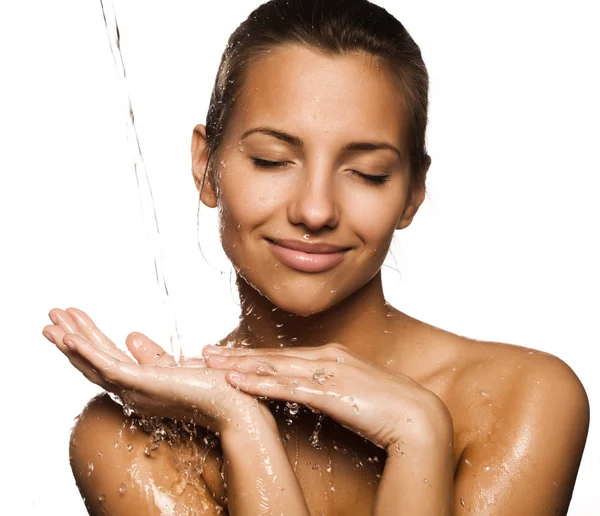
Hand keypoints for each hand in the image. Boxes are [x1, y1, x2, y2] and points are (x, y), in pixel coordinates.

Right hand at [42, 307, 274, 432]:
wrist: (236, 405)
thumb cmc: (214, 388)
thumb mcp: (176, 366)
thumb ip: (152, 355)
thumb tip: (132, 336)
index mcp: (140, 386)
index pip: (106, 361)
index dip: (86, 341)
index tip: (72, 322)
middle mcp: (132, 391)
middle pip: (93, 363)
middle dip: (70, 338)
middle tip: (51, 317)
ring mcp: (136, 390)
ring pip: (94, 363)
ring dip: (71, 341)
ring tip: (51, 321)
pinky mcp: (144, 384)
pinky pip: (108, 367)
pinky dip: (86, 352)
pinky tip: (70, 338)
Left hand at [202, 342, 452, 450]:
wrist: (421, 418)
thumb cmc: (392, 407)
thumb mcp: (358, 390)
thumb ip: (335, 385)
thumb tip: (318, 392)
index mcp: (334, 355)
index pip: (285, 355)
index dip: (254, 355)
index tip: (229, 355)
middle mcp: (327, 357)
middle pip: (273, 356)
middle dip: (237, 355)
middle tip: (205, 353)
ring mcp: (327, 372)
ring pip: (274, 367)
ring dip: (239, 365)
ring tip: (209, 364)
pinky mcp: (329, 392)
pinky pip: (286, 388)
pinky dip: (258, 384)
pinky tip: (236, 383)